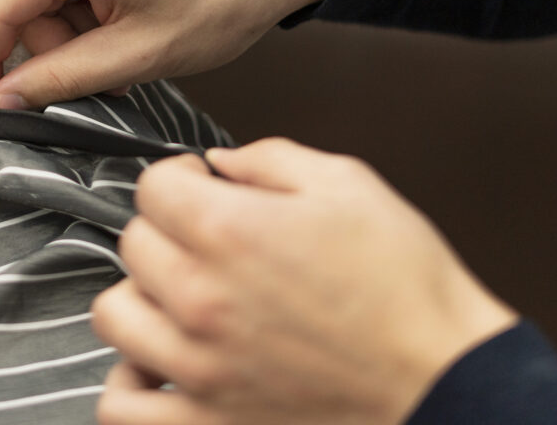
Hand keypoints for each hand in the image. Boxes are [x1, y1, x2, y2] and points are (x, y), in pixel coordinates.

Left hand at [92, 139, 518, 424]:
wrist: (443, 376)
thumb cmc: (405, 287)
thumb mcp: (347, 184)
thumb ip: (269, 159)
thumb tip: (222, 163)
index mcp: (231, 232)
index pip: (151, 186)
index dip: (178, 176)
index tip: (198, 184)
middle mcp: (202, 299)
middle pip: (133, 243)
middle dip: (166, 228)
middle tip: (204, 236)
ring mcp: (198, 367)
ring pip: (113, 314)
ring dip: (141, 296)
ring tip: (178, 294)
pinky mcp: (206, 422)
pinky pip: (122, 406)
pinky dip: (129, 381)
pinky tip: (156, 361)